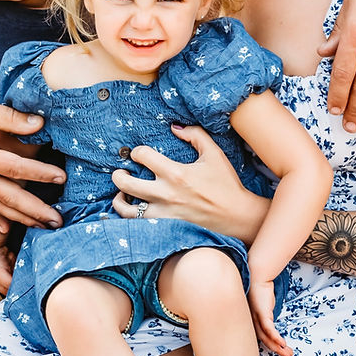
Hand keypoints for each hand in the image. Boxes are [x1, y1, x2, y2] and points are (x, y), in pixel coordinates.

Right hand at [0, 88, 63, 229]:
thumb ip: (11, 119)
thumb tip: (40, 124)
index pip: (15, 168)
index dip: (40, 173)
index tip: (61, 178)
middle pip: (8, 198)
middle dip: (35, 211)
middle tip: (58, 221)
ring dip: (21, 218)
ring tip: (43, 226)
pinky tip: (9, 227)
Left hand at [111, 124, 266, 243]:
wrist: (236, 216)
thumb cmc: (226, 183)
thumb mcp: (213, 153)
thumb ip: (194, 135)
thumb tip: (174, 127)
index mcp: (176, 173)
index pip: (143, 156)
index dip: (136, 151)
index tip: (139, 153)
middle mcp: (166, 194)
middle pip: (126, 183)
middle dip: (118, 175)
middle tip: (120, 171)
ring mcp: (164, 214)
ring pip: (127, 209)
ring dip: (119, 199)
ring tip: (121, 192)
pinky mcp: (166, 227)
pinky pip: (138, 225)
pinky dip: (129, 217)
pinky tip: (132, 209)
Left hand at [247, 280, 290, 355]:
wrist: (257, 276)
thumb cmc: (261, 290)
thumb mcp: (265, 305)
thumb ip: (268, 314)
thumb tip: (274, 320)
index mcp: (253, 320)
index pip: (261, 337)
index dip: (271, 346)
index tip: (281, 351)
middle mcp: (253, 321)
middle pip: (264, 340)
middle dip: (276, 350)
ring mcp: (256, 318)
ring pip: (267, 337)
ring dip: (278, 347)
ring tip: (288, 353)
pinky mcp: (261, 313)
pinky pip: (268, 329)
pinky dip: (275, 337)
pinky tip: (282, 343)